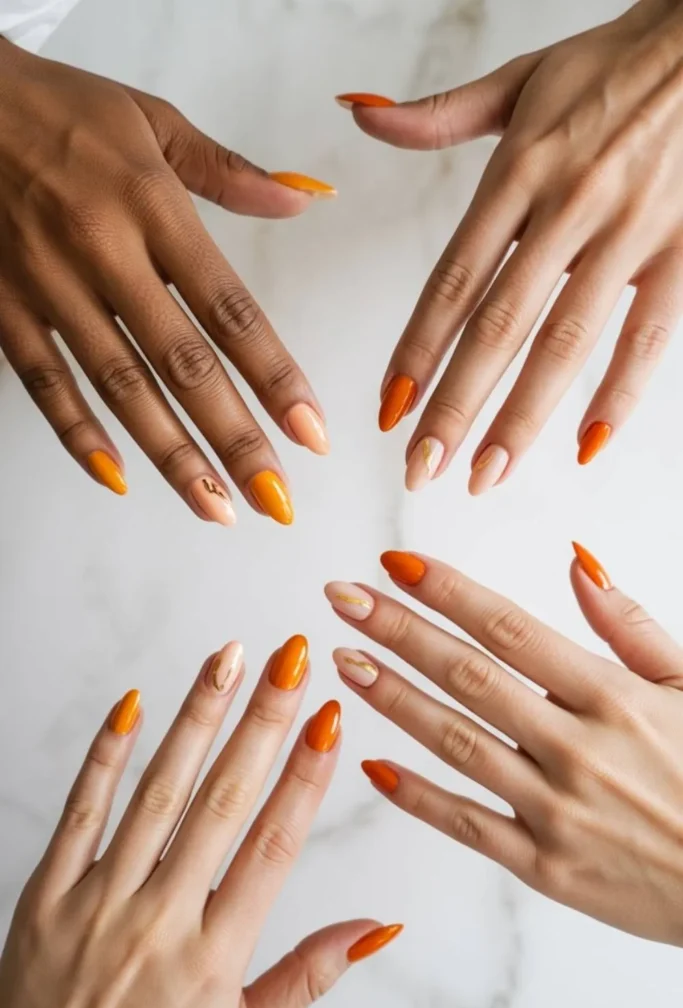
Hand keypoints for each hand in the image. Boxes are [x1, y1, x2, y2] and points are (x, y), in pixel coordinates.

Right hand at [0, 39, 334, 525]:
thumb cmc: (57, 110)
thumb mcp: (151, 121)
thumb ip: (227, 172)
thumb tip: (300, 203)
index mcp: (152, 207)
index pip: (230, 310)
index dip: (275, 377)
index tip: (311, 431)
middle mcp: (104, 253)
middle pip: (183, 365)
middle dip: (235, 440)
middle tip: (276, 498)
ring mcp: (49, 287)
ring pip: (120, 388)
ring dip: (173, 456)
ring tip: (217, 508)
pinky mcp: (3, 309)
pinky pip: (45, 384)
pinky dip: (80, 435)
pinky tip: (119, 478)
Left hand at [0, 636, 401, 1007]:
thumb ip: (307, 976)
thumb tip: (375, 928)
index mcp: (213, 956)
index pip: (274, 845)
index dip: (306, 776)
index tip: (330, 718)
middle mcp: (159, 920)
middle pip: (224, 802)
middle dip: (263, 722)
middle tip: (291, 660)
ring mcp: (99, 902)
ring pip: (158, 793)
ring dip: (198, 719)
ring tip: (228, 660)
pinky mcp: (46, 895)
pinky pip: (79, 813)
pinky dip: (106, 757)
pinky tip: (132, 704)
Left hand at [326, 547, 682, 944]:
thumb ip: (630, 625)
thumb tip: (576, 562)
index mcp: (611, 697)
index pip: (509, 628)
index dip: (445, 591)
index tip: (394, 564)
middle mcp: (575, 749)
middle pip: (468, 676)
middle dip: (398, 631)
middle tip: (342, 598)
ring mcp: (556, 811)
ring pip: (456, 743)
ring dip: (393, 698)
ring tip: (345, 661)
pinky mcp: (547, 868)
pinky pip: (468, 826)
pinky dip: (417, 797)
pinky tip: (371, 765)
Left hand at [339, 0, 682, 491]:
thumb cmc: (616, 67)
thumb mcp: (522, 79)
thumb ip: (439, 115)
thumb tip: (361, 115)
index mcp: (518, 171)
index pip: (453, 278)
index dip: (417, 349)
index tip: (389, 407)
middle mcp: (568, 207)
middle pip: (499, 325)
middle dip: (455, 405)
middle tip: (422, 468)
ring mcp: (630, 232)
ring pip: (567, 341)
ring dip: (522, 417)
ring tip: (486, 475)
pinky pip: (649, 336)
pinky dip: (618, 394)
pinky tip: (584, 446)